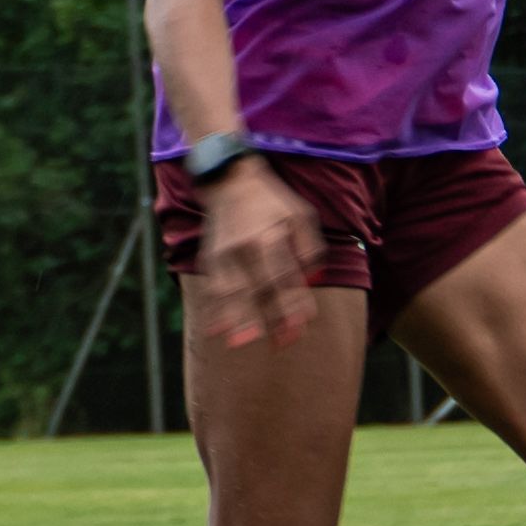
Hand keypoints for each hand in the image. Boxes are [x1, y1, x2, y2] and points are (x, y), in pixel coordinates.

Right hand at [197, 162, 323, 347]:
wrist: (230, 180)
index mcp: (272, 235)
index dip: (293, 301)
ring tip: (244, 343)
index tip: (302, 324)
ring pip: (232, 292)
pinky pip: (213, 287)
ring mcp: (225, 252)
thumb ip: (310, 248)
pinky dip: (215, 310)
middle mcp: (247, 246)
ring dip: (239, 320)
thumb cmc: (272, 201)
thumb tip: (314, 279)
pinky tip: (217, 330)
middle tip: (281, 344)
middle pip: (259, 288)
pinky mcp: (211, 257)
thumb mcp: (301, 215)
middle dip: (270, 318)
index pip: (284, 275)